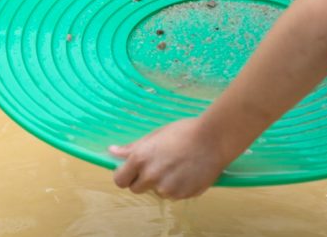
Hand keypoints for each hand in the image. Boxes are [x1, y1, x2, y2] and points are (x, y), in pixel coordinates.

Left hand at [110, 118, 229, 199]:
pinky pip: (173, 195)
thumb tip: (112, 151)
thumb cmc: (184, 131)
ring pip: (157, 192)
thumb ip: (133, 147)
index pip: (119, 180)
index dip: (126, 175)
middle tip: (159, 165)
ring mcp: (166, 189)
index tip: (133, 170)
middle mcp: (151, 176)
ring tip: (177, 166)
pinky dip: (177, 187)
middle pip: (136, 189)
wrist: (214, 138)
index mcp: (140, 159)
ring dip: (162, 183)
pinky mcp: (181, 195)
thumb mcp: (156, 135)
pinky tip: (187, 172)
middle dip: (143, 180)